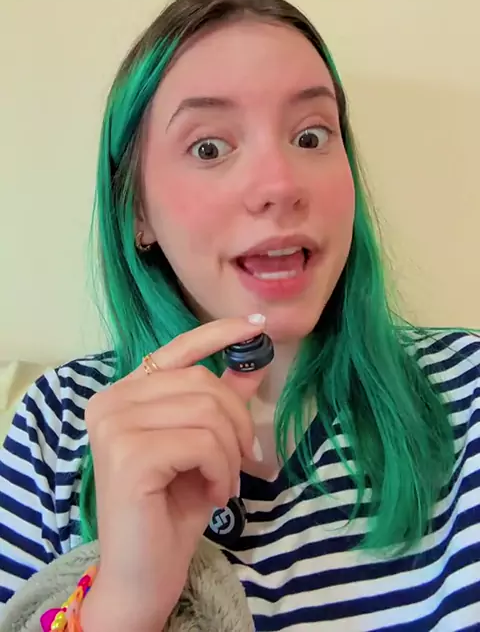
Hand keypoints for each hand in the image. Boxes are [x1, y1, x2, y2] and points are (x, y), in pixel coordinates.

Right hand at [81, 316, 267, 631]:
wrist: (142, 577)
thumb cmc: (171, 511)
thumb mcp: (204, 447)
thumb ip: (220, 403)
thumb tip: (252, 361)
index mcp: (124, 393)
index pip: (178, 348)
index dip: (220, 333)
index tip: (257, 324)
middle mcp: (110, 401)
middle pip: (203, 382)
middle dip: (238, 421)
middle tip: (245, 461)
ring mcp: (114, 425)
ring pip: (206, 411)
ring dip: (230, 451)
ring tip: (225, 482)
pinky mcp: (128, 454)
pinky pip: (202, 442)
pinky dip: (221, 469)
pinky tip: (215, 494)